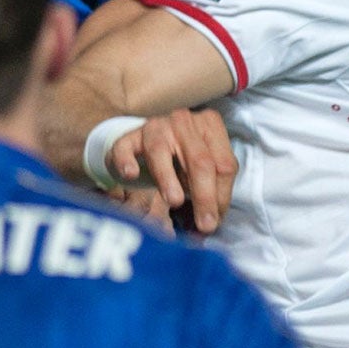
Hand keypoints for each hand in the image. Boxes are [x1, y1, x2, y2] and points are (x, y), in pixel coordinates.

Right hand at [107, 109, 237, 233]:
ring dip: (168, 179)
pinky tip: (130, 174)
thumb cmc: (185, 157)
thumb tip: (211, 226)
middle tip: (204, 225)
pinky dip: (126, 161)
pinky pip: (125, 147)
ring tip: (175, 201)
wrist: (153, 138)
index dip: (222, 197)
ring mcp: (156, 126)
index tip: (215, 221)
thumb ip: (213, 192)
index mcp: (211, 125)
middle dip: (204, 196)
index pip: (224, 165)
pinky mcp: (130, 135)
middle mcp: (185, 122)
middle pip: (199, 160)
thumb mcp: (206, 168)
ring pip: (161, 152)